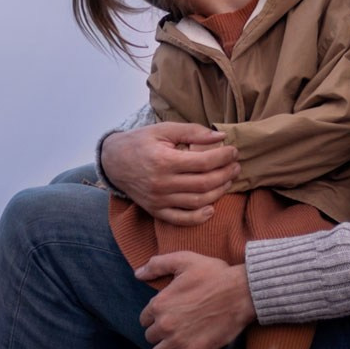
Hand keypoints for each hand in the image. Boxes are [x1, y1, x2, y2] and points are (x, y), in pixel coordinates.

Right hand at [100, 122, 238, 225]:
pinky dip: (198, 218)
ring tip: (228, 180)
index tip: (234, 151)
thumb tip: (220, 137)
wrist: (113, 161)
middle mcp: (162, 183)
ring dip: (218, 192)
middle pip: (204, 183)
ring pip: (197, 201)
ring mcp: (158, 200)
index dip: (223, 157)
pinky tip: (211, 208)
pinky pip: (180, 219)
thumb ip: (192, 131)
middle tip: (236, 166)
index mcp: (164, 160)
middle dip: (226, 174)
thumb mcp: (164, 129)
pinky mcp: (156, 211)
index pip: (203, 162)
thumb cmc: (141, 142)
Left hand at [137, 252, 255, 348]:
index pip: (145, 319)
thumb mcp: (185, 260)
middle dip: (160, 333)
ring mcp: (178, 340)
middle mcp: (164, 324)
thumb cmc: (216, 274)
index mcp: (160, 303)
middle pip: (150, 336)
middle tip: (174, 330)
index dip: (155, 318)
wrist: (242, 293)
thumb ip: (157, 265)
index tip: (167, 316)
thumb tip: (138, 274)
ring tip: (175, 346)